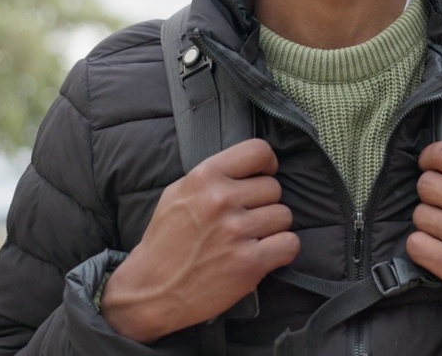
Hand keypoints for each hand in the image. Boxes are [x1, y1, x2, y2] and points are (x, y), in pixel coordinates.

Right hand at [101, 138, 298, 341]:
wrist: (151, 290)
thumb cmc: (166, 242)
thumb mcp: (178, 193)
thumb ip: (213, 177)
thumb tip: (251, 168)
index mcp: (204, 177)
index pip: (259, 151)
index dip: (267, 165)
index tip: (263, 177)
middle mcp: (221, 200)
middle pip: (274, 188)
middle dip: (263, 205)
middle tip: (244, 221)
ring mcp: (236, 231)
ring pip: (284, 216)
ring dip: (272, 229)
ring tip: (248, 239)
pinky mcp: (249, 262)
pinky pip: (290, 244)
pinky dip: (281, 251)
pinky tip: (262, 255)